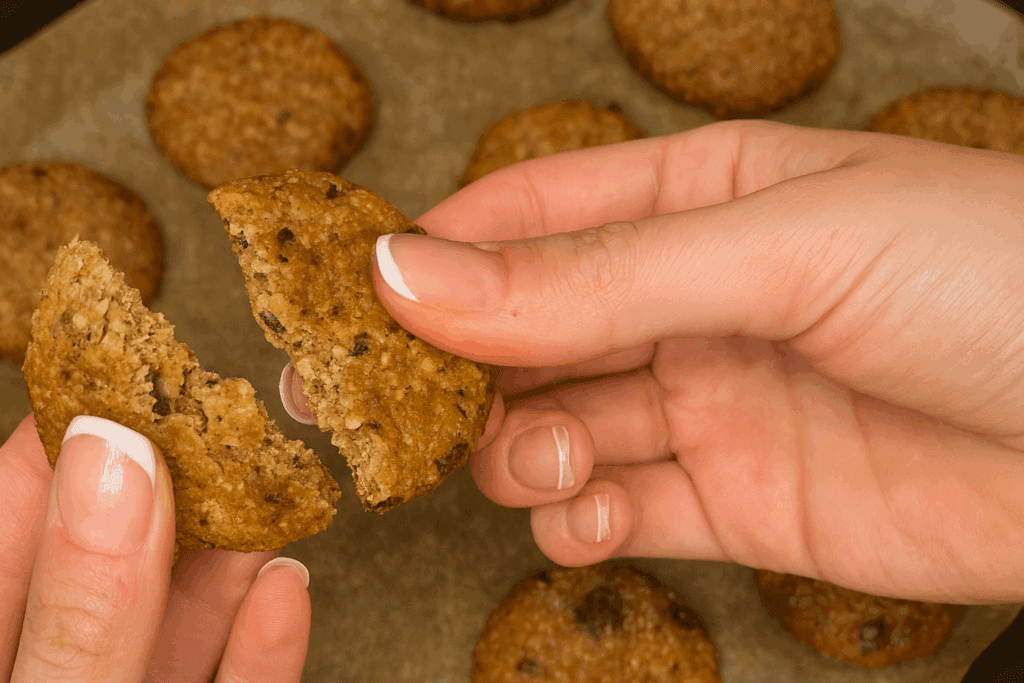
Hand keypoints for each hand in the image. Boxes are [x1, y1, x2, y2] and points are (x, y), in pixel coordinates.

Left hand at [0, 414, 311, 681]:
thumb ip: (83, 607)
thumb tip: (112, 459)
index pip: (17, 526)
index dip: (70, 445)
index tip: (129, 380)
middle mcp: (58, 673)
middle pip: (114, 565)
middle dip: (176, 492)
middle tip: (223, 428)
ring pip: (181, 625)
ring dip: (234, 561)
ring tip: (270, 495)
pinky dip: (265, 648)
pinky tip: (283, 591)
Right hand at [363, 120, 1023, 603]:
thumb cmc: (995, 282)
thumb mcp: (783, 248)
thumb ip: (597, 276)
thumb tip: (420, 275)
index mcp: (695, 201)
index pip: (525, 218)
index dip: (433, 258)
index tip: (351, 305)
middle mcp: (688, 301)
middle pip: (524, 331)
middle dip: (454, 371)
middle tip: (386, 411)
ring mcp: (708, 402)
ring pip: (556, 427)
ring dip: (518, 451)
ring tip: (535, 459)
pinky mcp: (738, 501)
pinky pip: (620, 513)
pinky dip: (579, 524)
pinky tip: (586, 519)